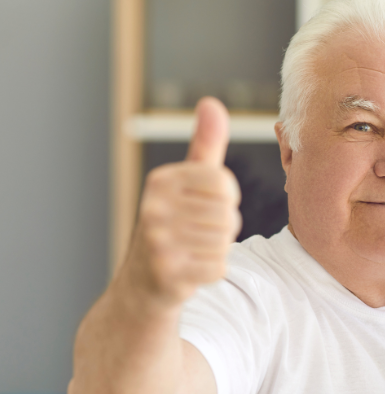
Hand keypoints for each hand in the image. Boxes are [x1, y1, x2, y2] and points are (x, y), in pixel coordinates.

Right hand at [119, 97, 241, 306]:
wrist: (141, 285)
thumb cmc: (172, 225)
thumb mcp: (184, 182)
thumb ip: (205, 144)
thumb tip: (212, 102)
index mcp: (161, 181)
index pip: (224, 183)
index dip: (225, 199)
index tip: (204, 207)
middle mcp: (154, 207)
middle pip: (228, 214)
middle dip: (222, 228)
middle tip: (195, 234)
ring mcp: (158, 242)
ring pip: (225, 242)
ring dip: (216, 249)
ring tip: (191, 249)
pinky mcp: (167, 273)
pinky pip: (219, 267)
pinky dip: (212, 271)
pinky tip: (190, 269)